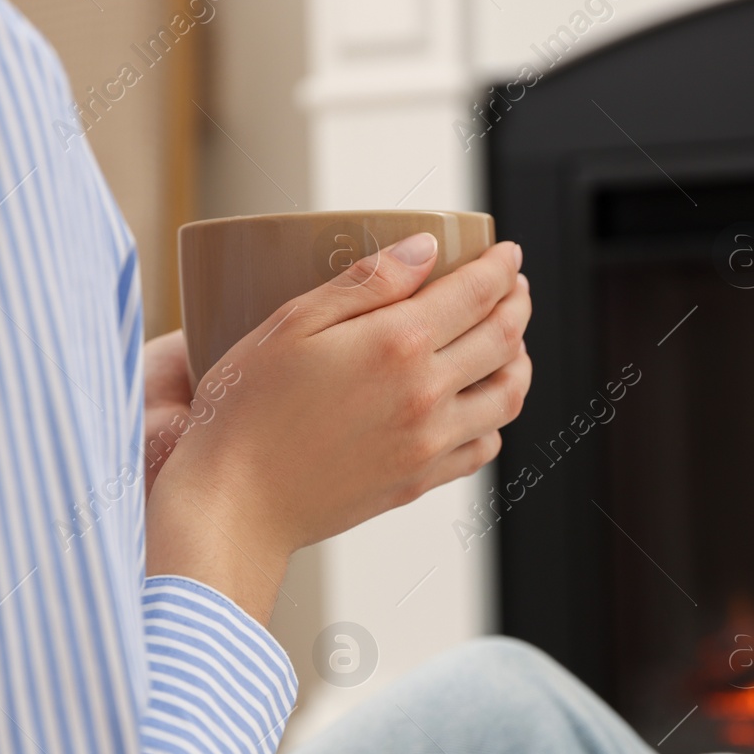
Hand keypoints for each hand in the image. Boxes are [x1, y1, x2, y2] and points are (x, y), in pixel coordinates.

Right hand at [145, 233, 531, 619]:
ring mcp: (429, 442)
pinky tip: (479, 403)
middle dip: (516, 305)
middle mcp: (427, 393)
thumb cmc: (246, 410)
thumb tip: (426, 249)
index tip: (508, 254)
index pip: (477, 293)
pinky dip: (495, 417)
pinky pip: (483, 446)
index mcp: (398, 344)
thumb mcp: (292, 323)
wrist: (235, 504)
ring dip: (519, 361)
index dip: (500, 268)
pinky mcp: (420, 481)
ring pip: (507, 396)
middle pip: (503, 340)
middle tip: (512, 289)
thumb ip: (366, 281)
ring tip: (510, 342)